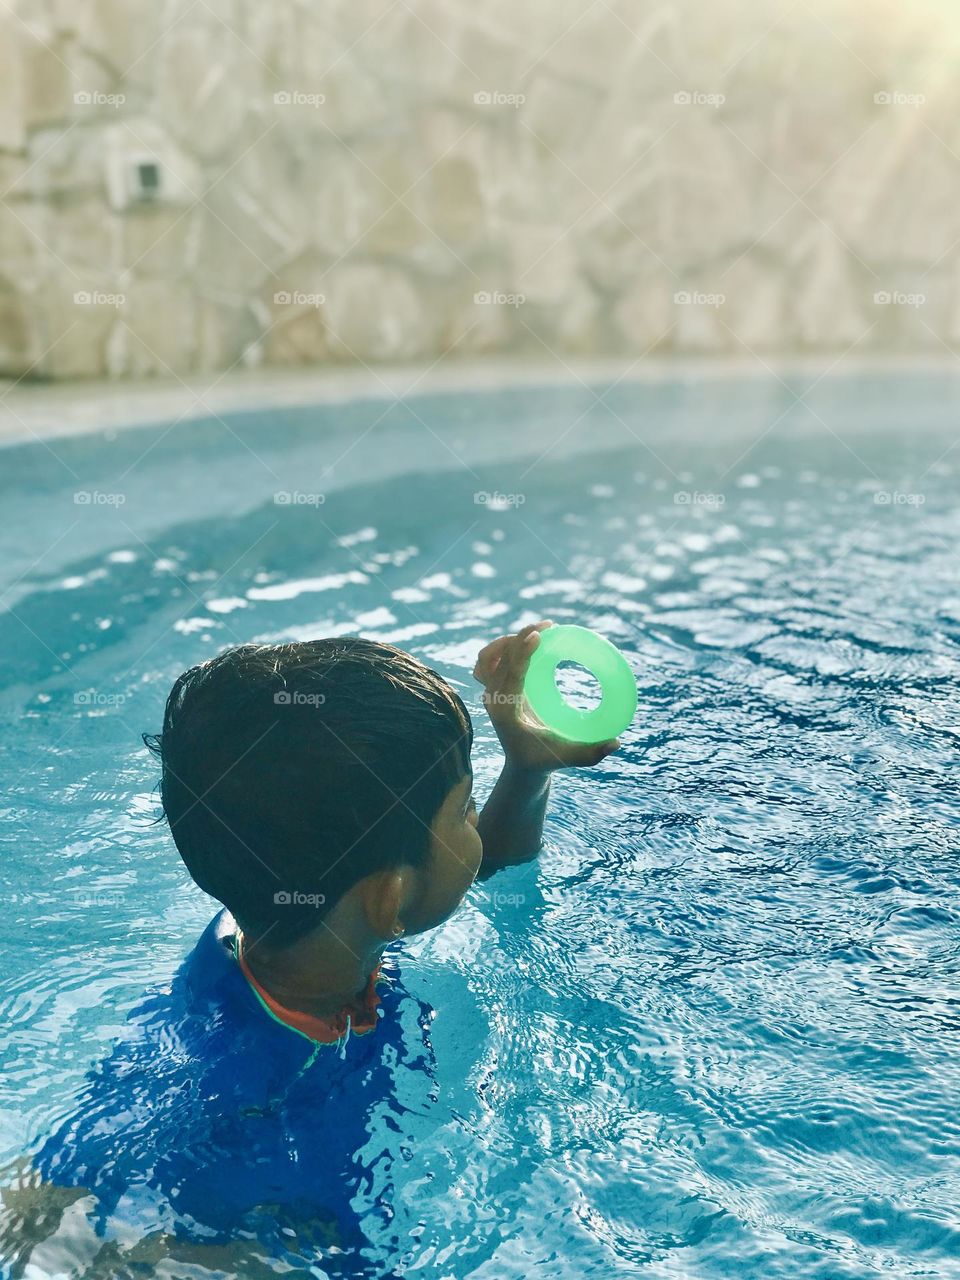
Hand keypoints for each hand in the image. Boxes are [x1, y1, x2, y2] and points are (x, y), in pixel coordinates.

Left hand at [472, 621, 620, 771]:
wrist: (522, 765)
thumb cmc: (544, 760)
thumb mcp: (568, 758)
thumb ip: (591, 754)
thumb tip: (616, 743)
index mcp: (507, 713)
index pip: (510, 675)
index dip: (522, 652)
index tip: (538, 635)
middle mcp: (493, 700)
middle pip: (498, 659)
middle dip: (520, 638)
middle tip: (549, 626)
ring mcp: (490, 693)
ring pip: (487, 657)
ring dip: (508, 641)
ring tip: (536, 632)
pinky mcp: (493, 689)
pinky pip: (488, 662)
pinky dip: (501, 648)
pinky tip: (522, 643)